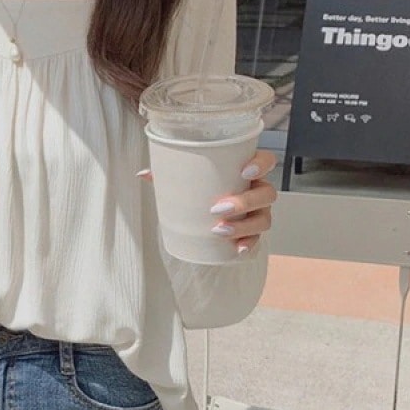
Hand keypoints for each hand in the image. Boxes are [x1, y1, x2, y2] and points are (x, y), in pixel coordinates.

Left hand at [138, 150, 277, 254]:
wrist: (200, 210)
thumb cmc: (197, 186)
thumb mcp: (184, 177)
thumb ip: (167, 172)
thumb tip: (142, 174)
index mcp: (246, 170)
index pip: (267, 160)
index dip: (261, 164)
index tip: (244, 172)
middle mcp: (257, 190)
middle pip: (266, 193)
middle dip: (245, 202)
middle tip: (217, 209)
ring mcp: (257, 212)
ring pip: (264, 218)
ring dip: (244, 226)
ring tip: (219, 231)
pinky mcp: (251, 231)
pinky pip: (257, 239)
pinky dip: (248, 244)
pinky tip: (237, 249)